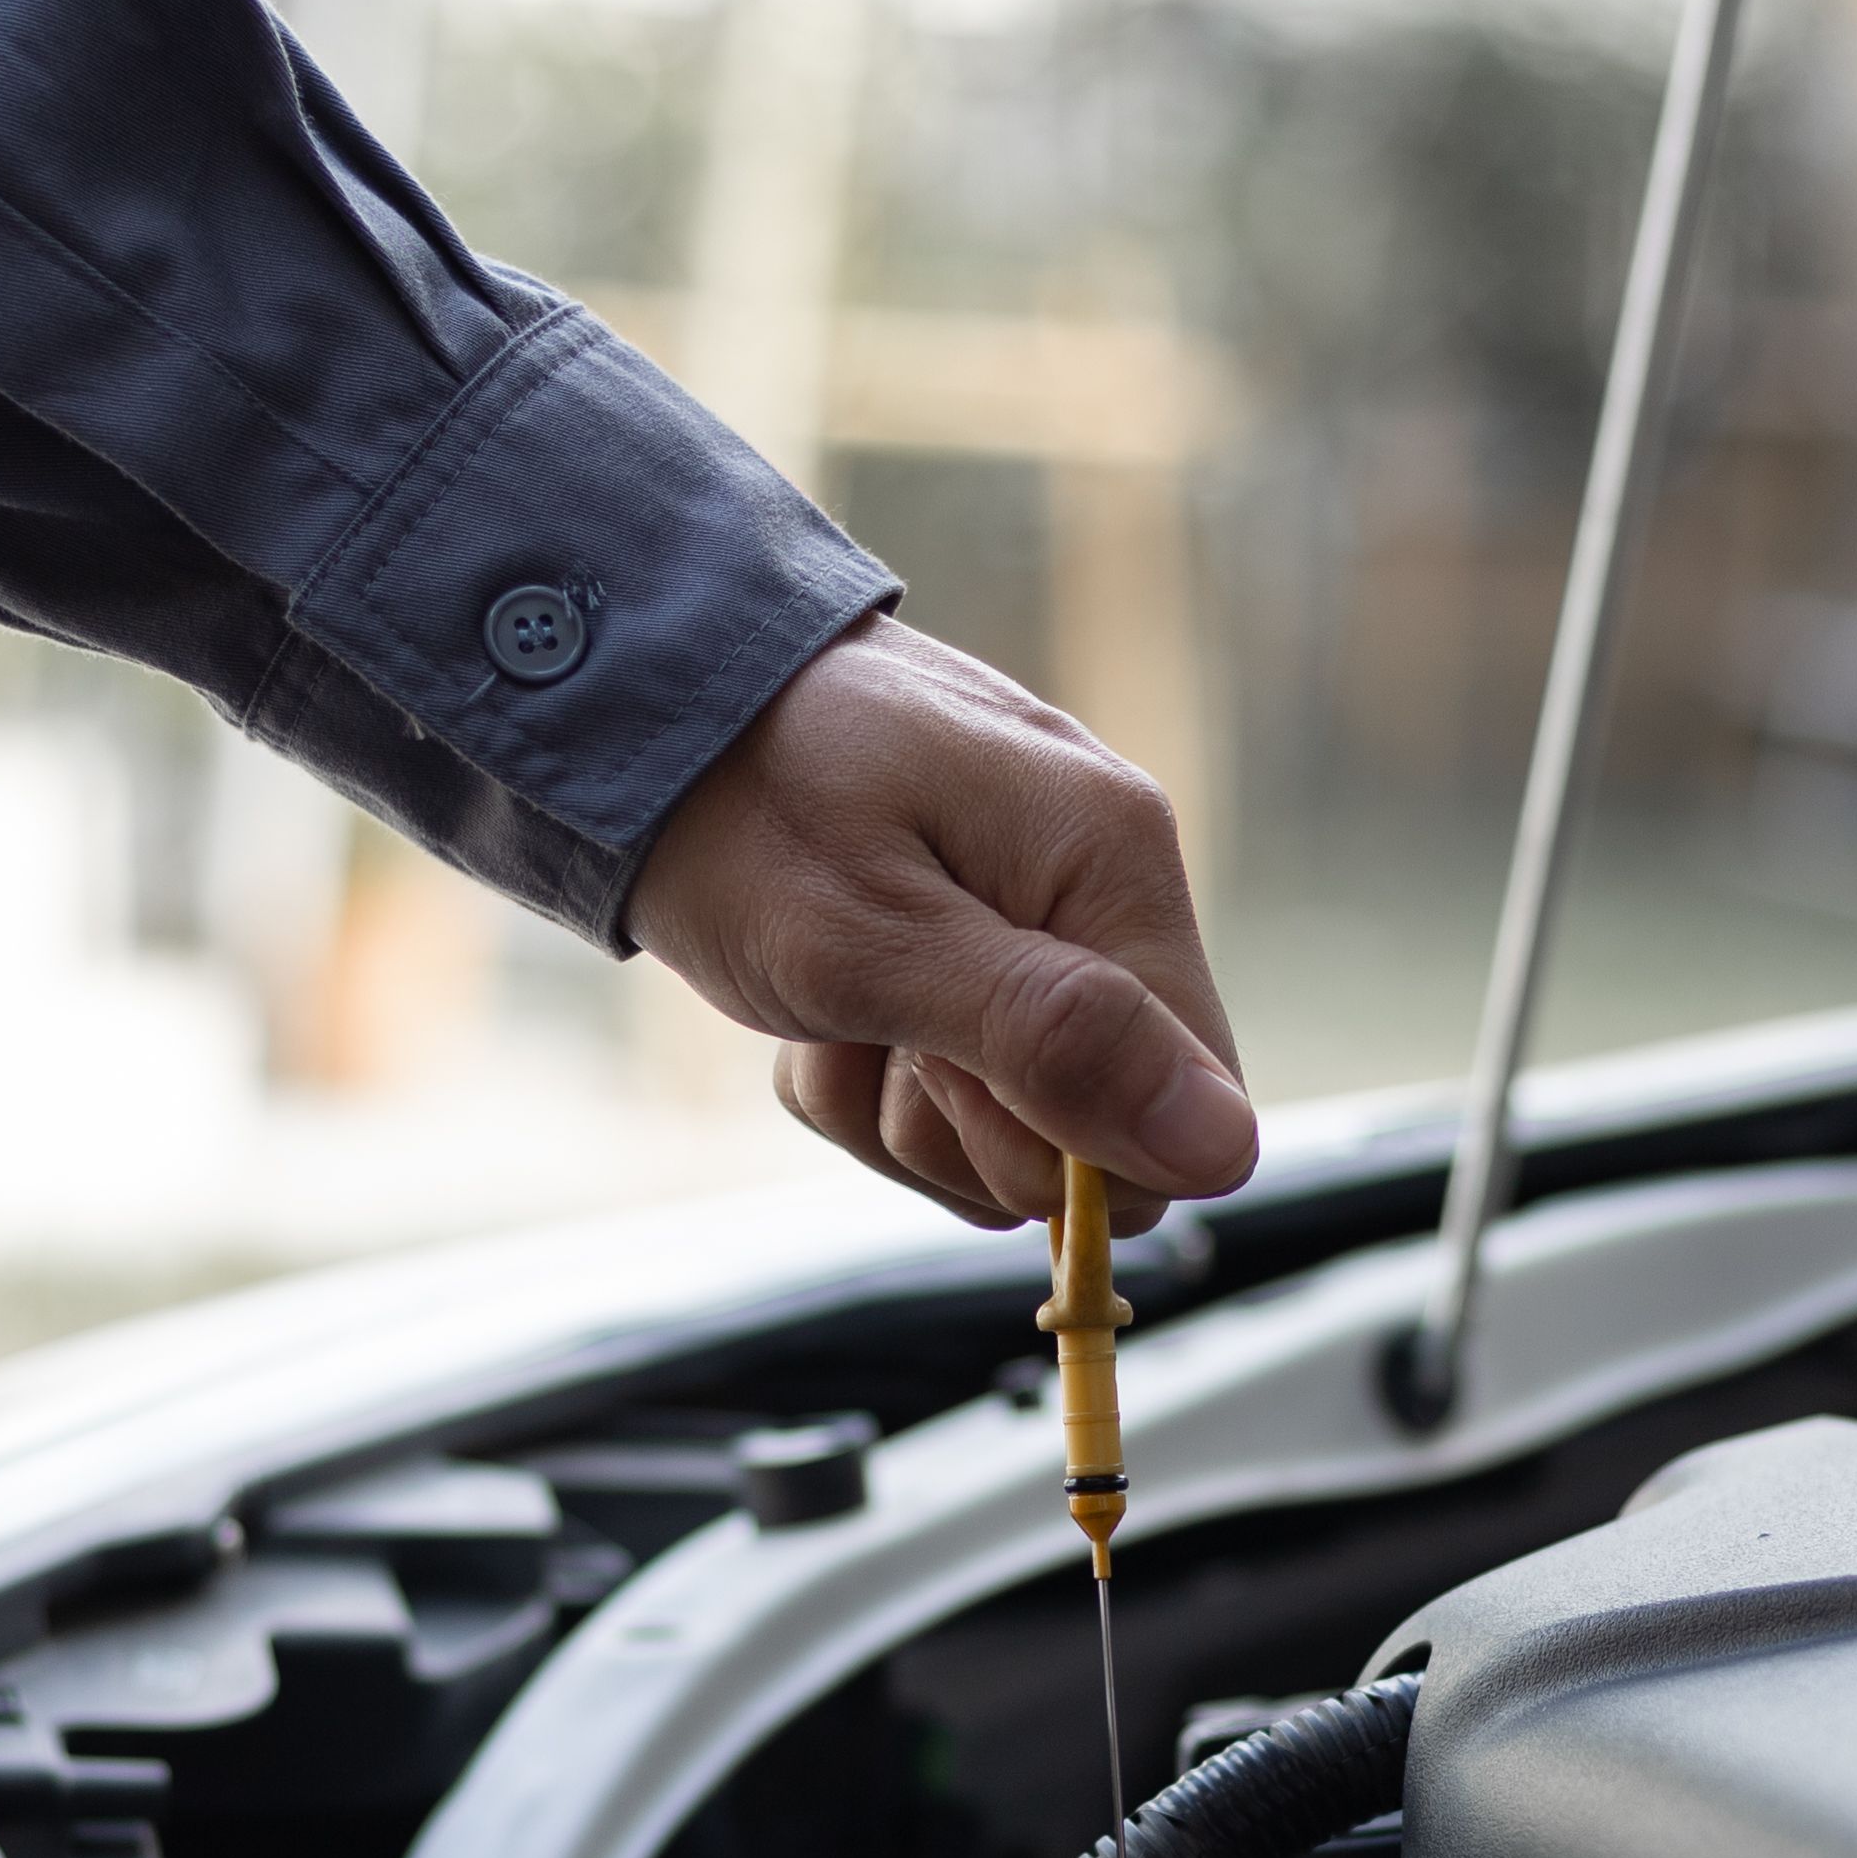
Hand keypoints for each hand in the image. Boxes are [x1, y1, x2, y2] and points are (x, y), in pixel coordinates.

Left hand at [624, 615, 1260, 1228]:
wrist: (631, 708)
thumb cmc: (741, 808)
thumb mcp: (875, 940)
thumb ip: (1052, 1041)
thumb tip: (1224, 1149)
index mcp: (1114, 864)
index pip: (1192, 1108)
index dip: (1071, 1147)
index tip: (951, 1078)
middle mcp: (1101, 891)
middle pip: (1092, 1140)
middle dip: (959, 1121)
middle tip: (867, 1021)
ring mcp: (1034, 926)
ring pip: (1001, 1137)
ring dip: (888, 1102)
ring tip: (824, 1006)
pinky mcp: (967, 957)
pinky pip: (938, 1101)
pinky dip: (857, 1078)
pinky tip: (812, 1008)